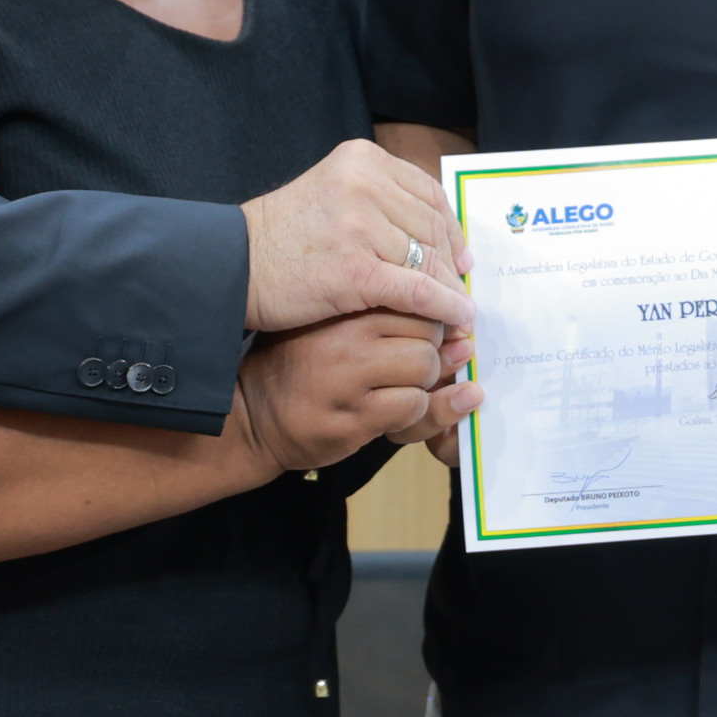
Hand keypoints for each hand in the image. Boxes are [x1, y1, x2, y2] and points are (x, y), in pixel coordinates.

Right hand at [235, 309, 473, 473]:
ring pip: (424, 369)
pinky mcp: (353, 419)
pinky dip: (410, 411)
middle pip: (428, 332)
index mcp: (340, 305)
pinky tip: (385, 410)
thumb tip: (463, 334)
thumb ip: (389, 320)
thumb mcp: (332, 325)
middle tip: (409, 365)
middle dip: (431, 351)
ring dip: (423, 384)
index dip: (430, 320)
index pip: (414, 297)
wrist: (254, 416)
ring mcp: (347, 379)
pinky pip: (411, 407)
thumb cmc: (299, 365)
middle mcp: (344, 337)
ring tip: (396, 387)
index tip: (423, 335)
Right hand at [242, 139, 470, 333]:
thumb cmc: (282, 237)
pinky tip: (455, 316)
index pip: (426, 192)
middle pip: (431, 226)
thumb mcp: (333, 194)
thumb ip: (380, 201)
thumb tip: (438, 233)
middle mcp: (364, 184)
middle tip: (461, 284)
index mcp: (362, 159)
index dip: (450, 227)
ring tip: (458, 306)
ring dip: (448, 287)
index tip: (460, 254)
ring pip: (427, 258)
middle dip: (449, 260)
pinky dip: (442, 304)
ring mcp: (360, 226)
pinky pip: (416, 289)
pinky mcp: (356, 269)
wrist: (233, 266)